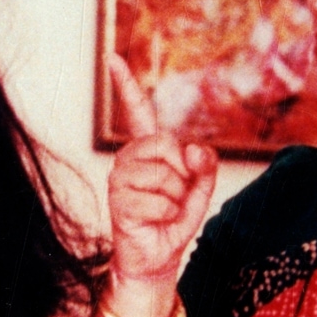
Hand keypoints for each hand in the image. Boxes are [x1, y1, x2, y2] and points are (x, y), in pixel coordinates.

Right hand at [106, 54, 217, 282]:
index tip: (112, 58)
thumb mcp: (199, 189)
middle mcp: (129, 158)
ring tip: (164, 210)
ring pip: (165, 174)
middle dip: (184, 173)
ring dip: (176, 198)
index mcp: (148, 149)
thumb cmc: (174, 220)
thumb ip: (204, 165)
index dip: (125, 84)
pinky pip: (159, 200)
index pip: (137, 111)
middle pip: (167, 143)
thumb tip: (193, 148)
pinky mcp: (118, 201)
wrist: (157, 259)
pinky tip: (156, 222)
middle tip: (176, 195)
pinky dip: (168, 215)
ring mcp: (120, 179)